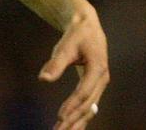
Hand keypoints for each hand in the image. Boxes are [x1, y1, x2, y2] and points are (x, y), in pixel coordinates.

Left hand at [38, 6, 108, 129]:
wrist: (87, 26)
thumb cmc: (76, 34)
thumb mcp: (66, 45)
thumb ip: (56, 63)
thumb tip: (43, 79)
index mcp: (98, 68)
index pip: (84, 92)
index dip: (72, 105)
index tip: (60, 117)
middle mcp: (102, 79)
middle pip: (88, 105)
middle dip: (73, 120)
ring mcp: (99, 84)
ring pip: (89, 109)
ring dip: (76, 123)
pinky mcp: (94, 87)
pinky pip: (88, 106)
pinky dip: (78, 117)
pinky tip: (69, 127)